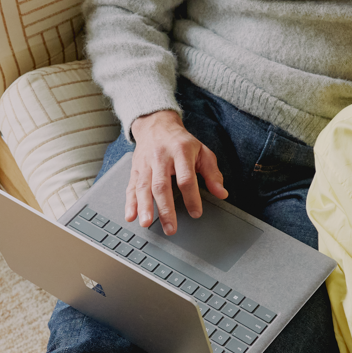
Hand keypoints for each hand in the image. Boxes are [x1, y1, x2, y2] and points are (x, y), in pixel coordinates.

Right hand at [125, 109, 227, 234]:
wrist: (156, 125)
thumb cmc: (181, 142)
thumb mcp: (202, 152)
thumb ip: (212, 174)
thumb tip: (221, 193)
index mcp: (181, 152)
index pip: (186, 178)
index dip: (191, 197)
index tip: (196, 213)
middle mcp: (161, 158)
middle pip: (161, 185)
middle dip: (165, 209)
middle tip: (170, 227)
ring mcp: (146, 164)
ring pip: (144, 187)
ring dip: (144, 207)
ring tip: (147, 223)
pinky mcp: (135, 169)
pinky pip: (131, 187)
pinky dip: (130, 203)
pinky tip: (130, 216)